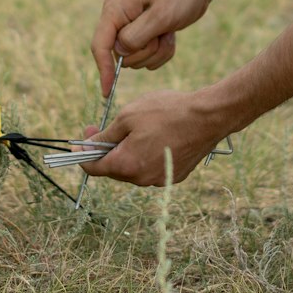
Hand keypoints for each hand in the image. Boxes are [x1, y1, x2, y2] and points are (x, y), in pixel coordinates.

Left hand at [81, 89, 233, 186]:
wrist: (208, 117)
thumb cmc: (166, 112)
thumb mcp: (127, 117)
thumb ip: (104, 136)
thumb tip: (87, 146)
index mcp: (126, 165)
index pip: (93, 168)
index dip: (83, 153)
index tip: (84, 138)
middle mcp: (141, 179)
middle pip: (114, 168)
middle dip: (107, 149)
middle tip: (110, 126)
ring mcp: (159, 180)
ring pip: (134, 168)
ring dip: (129, 152)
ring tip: (140, 128)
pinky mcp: (175, 176)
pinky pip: (152, 168)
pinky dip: (148, 155)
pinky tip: (157, 136)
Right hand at [92, 0, 217, 93]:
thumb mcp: (161, 16)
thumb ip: (136, 36)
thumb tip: (118, 52)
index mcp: (115, 9)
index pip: (100, 46)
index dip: (103, 70)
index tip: (107, 92)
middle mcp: (118, 17)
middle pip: (121, 56)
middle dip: (145, 52)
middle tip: (162, 34)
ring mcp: (130, 25)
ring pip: (136, 58)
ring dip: (156, 51)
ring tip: (168, 31)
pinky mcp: (143, 32)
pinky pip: (148, 55)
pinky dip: (162, 50)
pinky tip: (170, 33)